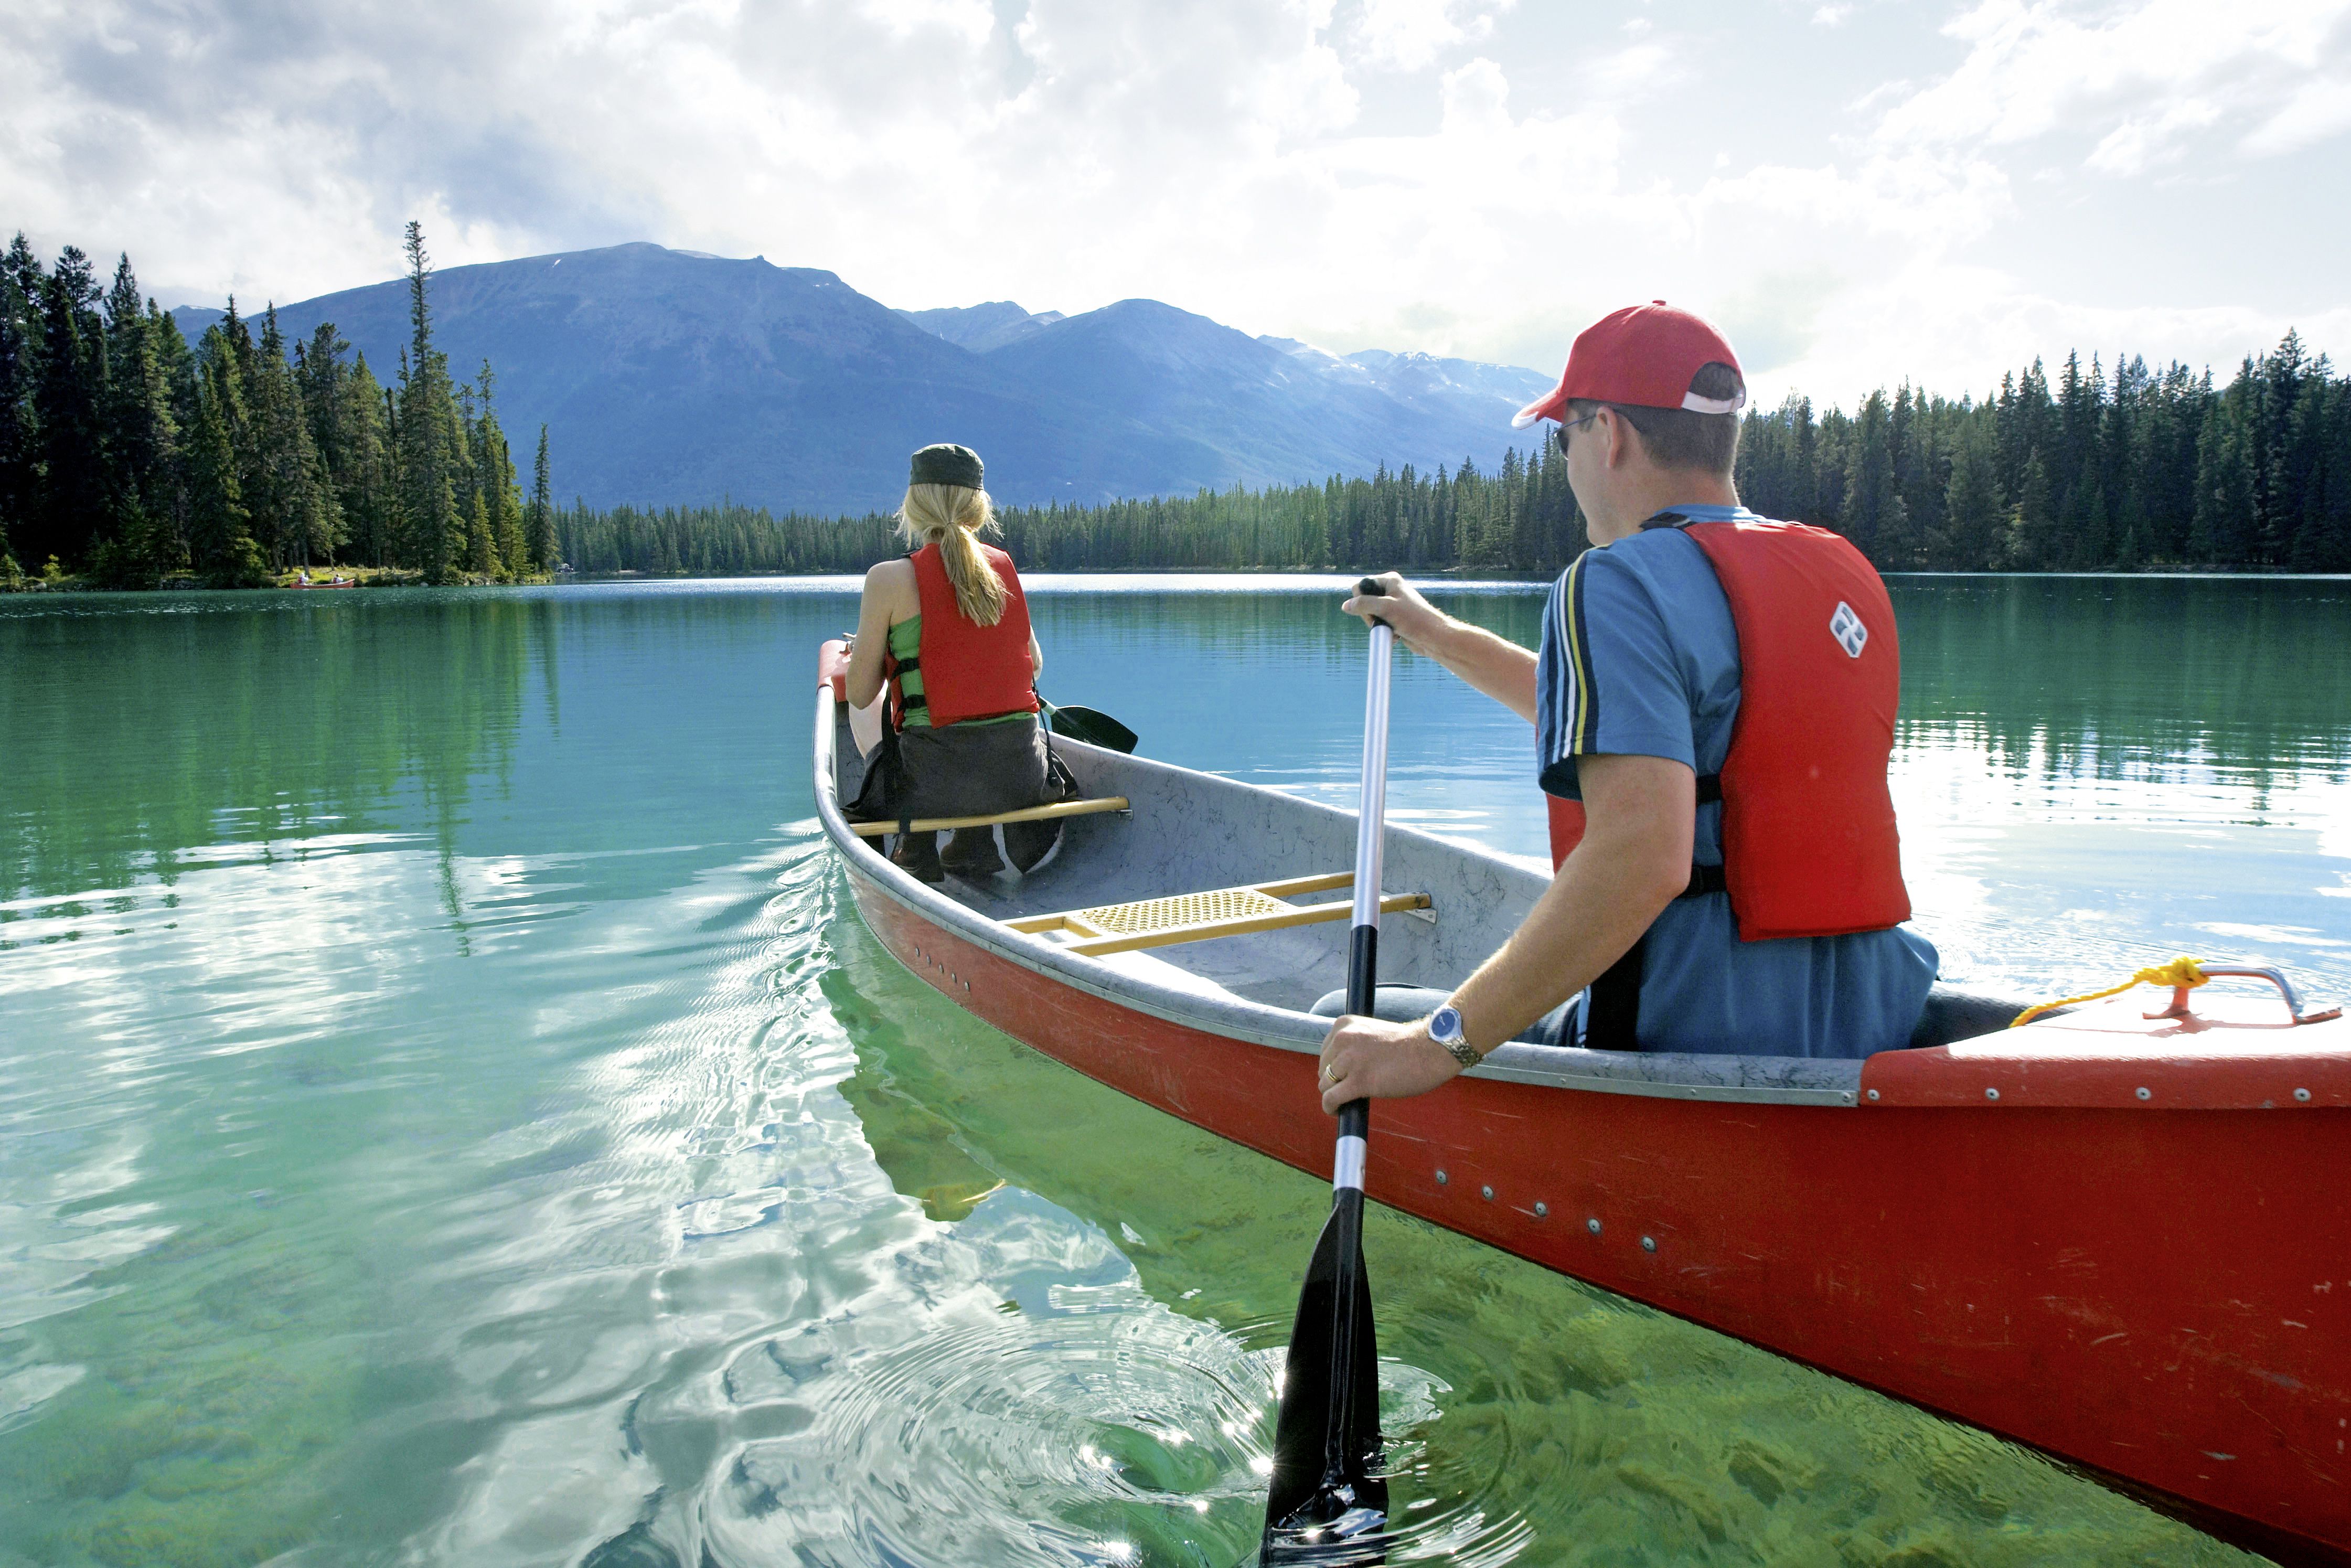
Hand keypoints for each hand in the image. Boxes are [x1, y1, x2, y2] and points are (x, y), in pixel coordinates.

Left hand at [1317, 1014, 1463, 1113]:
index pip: (1325, 1051)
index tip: (1345, 1076)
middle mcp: (1342, 1039)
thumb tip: (1339, 1071)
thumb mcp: (1372, 1034)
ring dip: (1334, 1095)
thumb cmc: (1408, 1045)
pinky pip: (1330, 1099)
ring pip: (1325, 1085)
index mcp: (1344, 1024)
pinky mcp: (1358, 1081)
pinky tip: (1337, 1111)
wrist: (1430, 1049)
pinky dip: (1330, 1108)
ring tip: (1347, 1100)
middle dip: (1335, 1081)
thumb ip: (1354, 1045)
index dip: (1334, 1067)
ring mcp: (1350, 1060)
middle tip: (1351, 1088)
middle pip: (1323, 1069)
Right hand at [1340, 572, 1447, 656]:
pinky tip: (1394, 634)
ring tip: (1391, 629)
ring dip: (1377, 625)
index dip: (1361, 600)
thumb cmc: (1414, 619)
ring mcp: (1391, 605)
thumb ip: (1363, 604)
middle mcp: (1390, 590)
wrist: (1432, 638)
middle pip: (1363, 602)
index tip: (1373, 610)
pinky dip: (1383, 631)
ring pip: (1370, 615)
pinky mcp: (1394, 619)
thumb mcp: (1385, 608)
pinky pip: (1379, 624)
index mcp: (1389, 580)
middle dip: (1370, 616)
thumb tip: (1345, 606)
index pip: (1361, 586)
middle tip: (1382, 621)